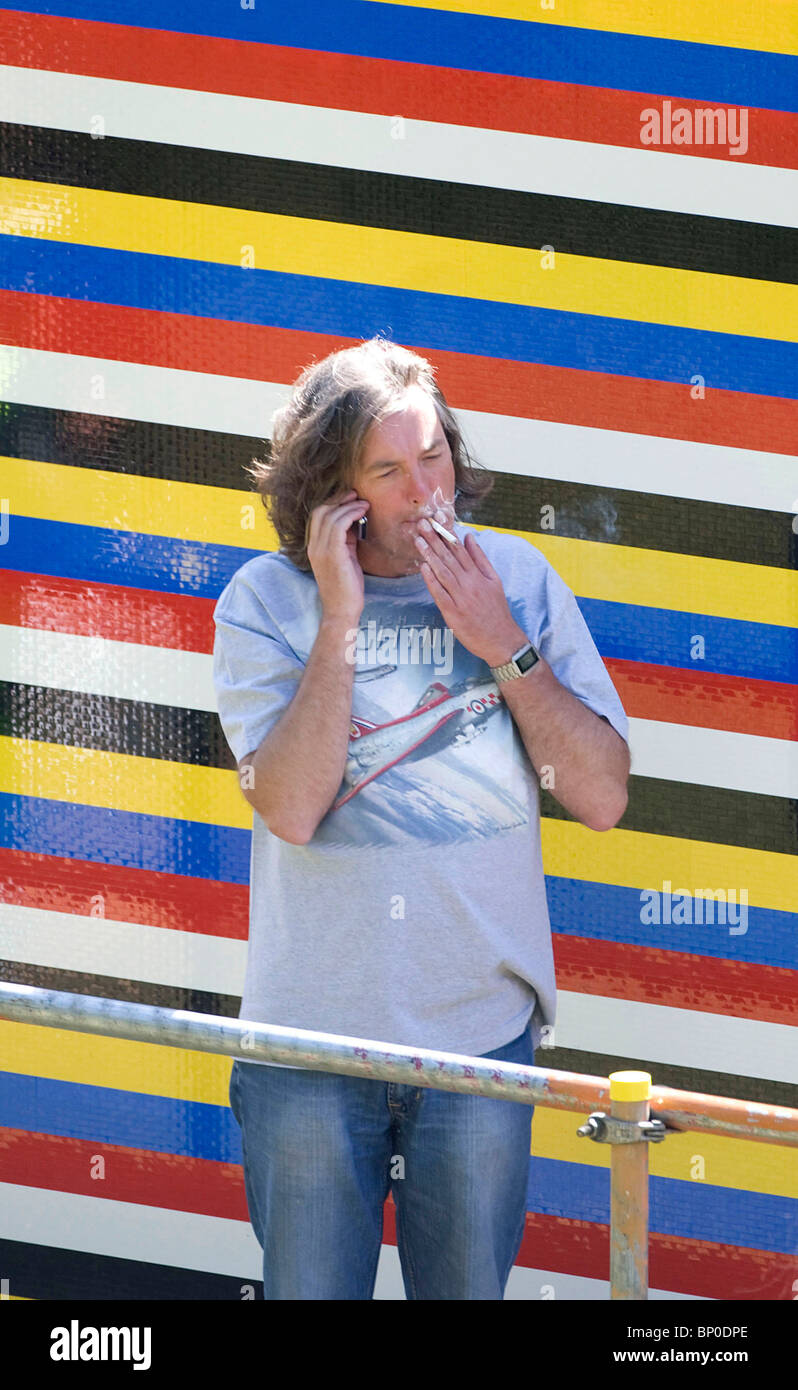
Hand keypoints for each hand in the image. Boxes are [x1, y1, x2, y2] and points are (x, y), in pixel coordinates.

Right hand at [306, 490, 369, 626]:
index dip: (333, 503)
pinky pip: (338, 525)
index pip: (317, 516)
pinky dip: (351, 514)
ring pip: (329, 515)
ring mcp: (320, 550)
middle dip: (339, 499)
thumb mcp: (346, 557)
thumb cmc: (347, 587)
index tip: (350, 498)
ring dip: (348, 505)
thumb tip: (356, 521)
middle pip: (320, 511)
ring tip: (364, 503)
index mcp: (314, 547)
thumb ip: (347, 539)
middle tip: (356, 495)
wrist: (342, 610)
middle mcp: (313, 546)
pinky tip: (363, 513)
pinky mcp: (331, 554)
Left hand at [414, 522, 525, 665]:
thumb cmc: (496, 609)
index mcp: (479, 574)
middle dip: (435, 539)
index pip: (460, 549)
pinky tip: (423, 567)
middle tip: (422, 524)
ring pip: (443, 572)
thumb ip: (480, 558)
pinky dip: (431, 580)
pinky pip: (440, 593)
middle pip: (449, 557)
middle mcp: (470, 583)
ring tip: (418, 540)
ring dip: (430, 555)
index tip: (436, 520)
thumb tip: (469, 537)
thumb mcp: (494, 580)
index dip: (447, 533)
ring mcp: (461, 598)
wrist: (500, 639)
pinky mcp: (452, 612)